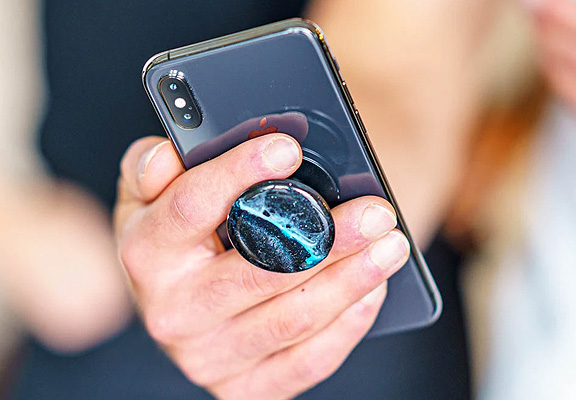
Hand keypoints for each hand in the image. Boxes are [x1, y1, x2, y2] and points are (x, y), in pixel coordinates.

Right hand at [114, 134, 409, 398]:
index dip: (239, 173)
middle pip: (259, 271)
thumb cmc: (183, 233)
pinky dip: (348, 324)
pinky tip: (372, 290)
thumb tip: (167, 154)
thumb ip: (152, 167)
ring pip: (293, 317)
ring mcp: (208, 358)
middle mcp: (171, 313)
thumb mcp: (152, 193)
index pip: (191, 207)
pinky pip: (307, 361)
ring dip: (352, 279)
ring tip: (390, 244)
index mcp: (145, 253)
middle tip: (375, 211)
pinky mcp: (245, 387)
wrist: (185, 297)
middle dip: (327, 237)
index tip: (287, 149)